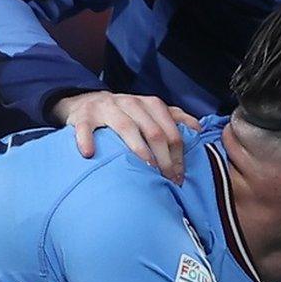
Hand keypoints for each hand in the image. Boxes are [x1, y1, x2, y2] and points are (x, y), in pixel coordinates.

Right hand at [52, 91, 202, 183]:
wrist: (88, 101)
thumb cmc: (126, 113)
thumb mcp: (151, 110)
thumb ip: (174, 117)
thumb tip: (197, 129)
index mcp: (150, 104)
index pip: (170, 130)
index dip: (178, 154)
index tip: (180, 177)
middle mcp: (131, 104)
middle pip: (153, 131)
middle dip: (164, 158)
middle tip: (168, 180)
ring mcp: (107, 109)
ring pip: (126, 128)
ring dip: (138, 150)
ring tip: (146, 170)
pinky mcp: (83, 116)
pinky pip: (85, 128)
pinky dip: (86, 140)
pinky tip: (89, 154)